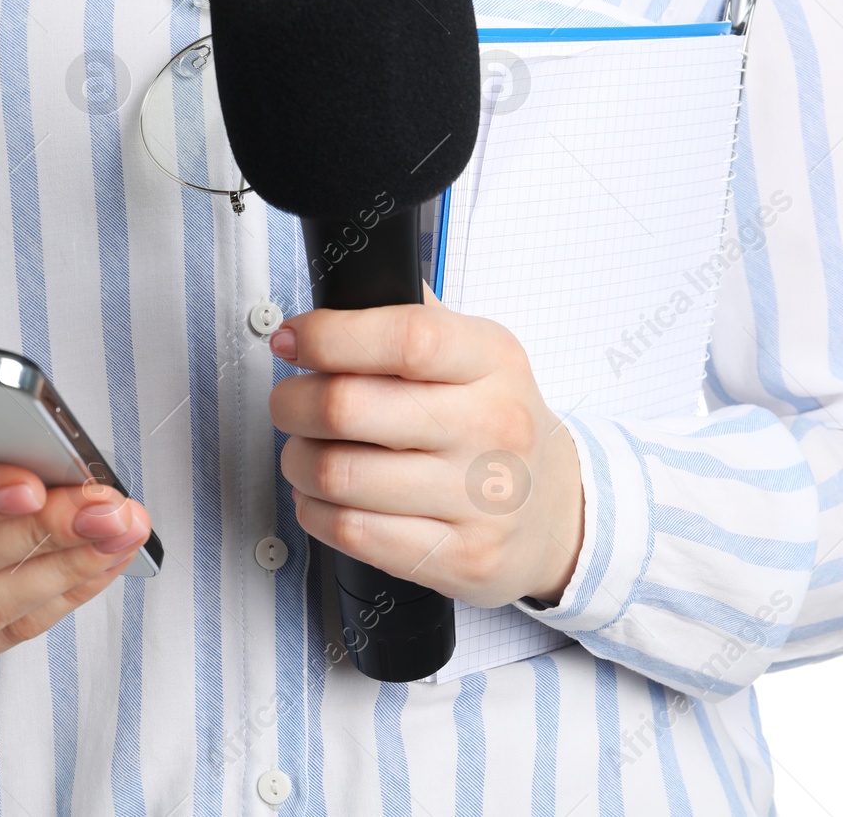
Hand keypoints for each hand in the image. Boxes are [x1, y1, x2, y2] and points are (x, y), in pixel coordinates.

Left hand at [269, 285, 583, 608]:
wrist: (554, 511)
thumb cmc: (497, 424)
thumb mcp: (479, 354)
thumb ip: (417, 317)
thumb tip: (345, 285)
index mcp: (493, 361)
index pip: (404, 337)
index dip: (329, 336)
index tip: (294, 340)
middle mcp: (492, 428)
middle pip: (348, 408)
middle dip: (292, 402)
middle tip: (289, 402)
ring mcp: (479, 499)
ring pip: (338, 475)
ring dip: (298, 461)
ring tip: (305, 453)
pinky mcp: (459, 556)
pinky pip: (352, 533)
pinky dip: (315, 511)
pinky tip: (323, 498)